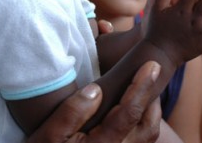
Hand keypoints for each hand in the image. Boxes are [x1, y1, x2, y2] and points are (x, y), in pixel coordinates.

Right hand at [27, 61, 161, 142]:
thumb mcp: (50, 133)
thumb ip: (72, 111)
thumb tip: (96, 89)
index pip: (129, 112)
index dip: (142, 86)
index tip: (151, 65)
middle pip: (148, 125)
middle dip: (152, 97)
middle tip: (152, 72)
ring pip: (148, 135)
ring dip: (150, 110)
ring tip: (144, 87)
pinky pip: (141, 141)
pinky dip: (143, 122)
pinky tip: (132, 109)